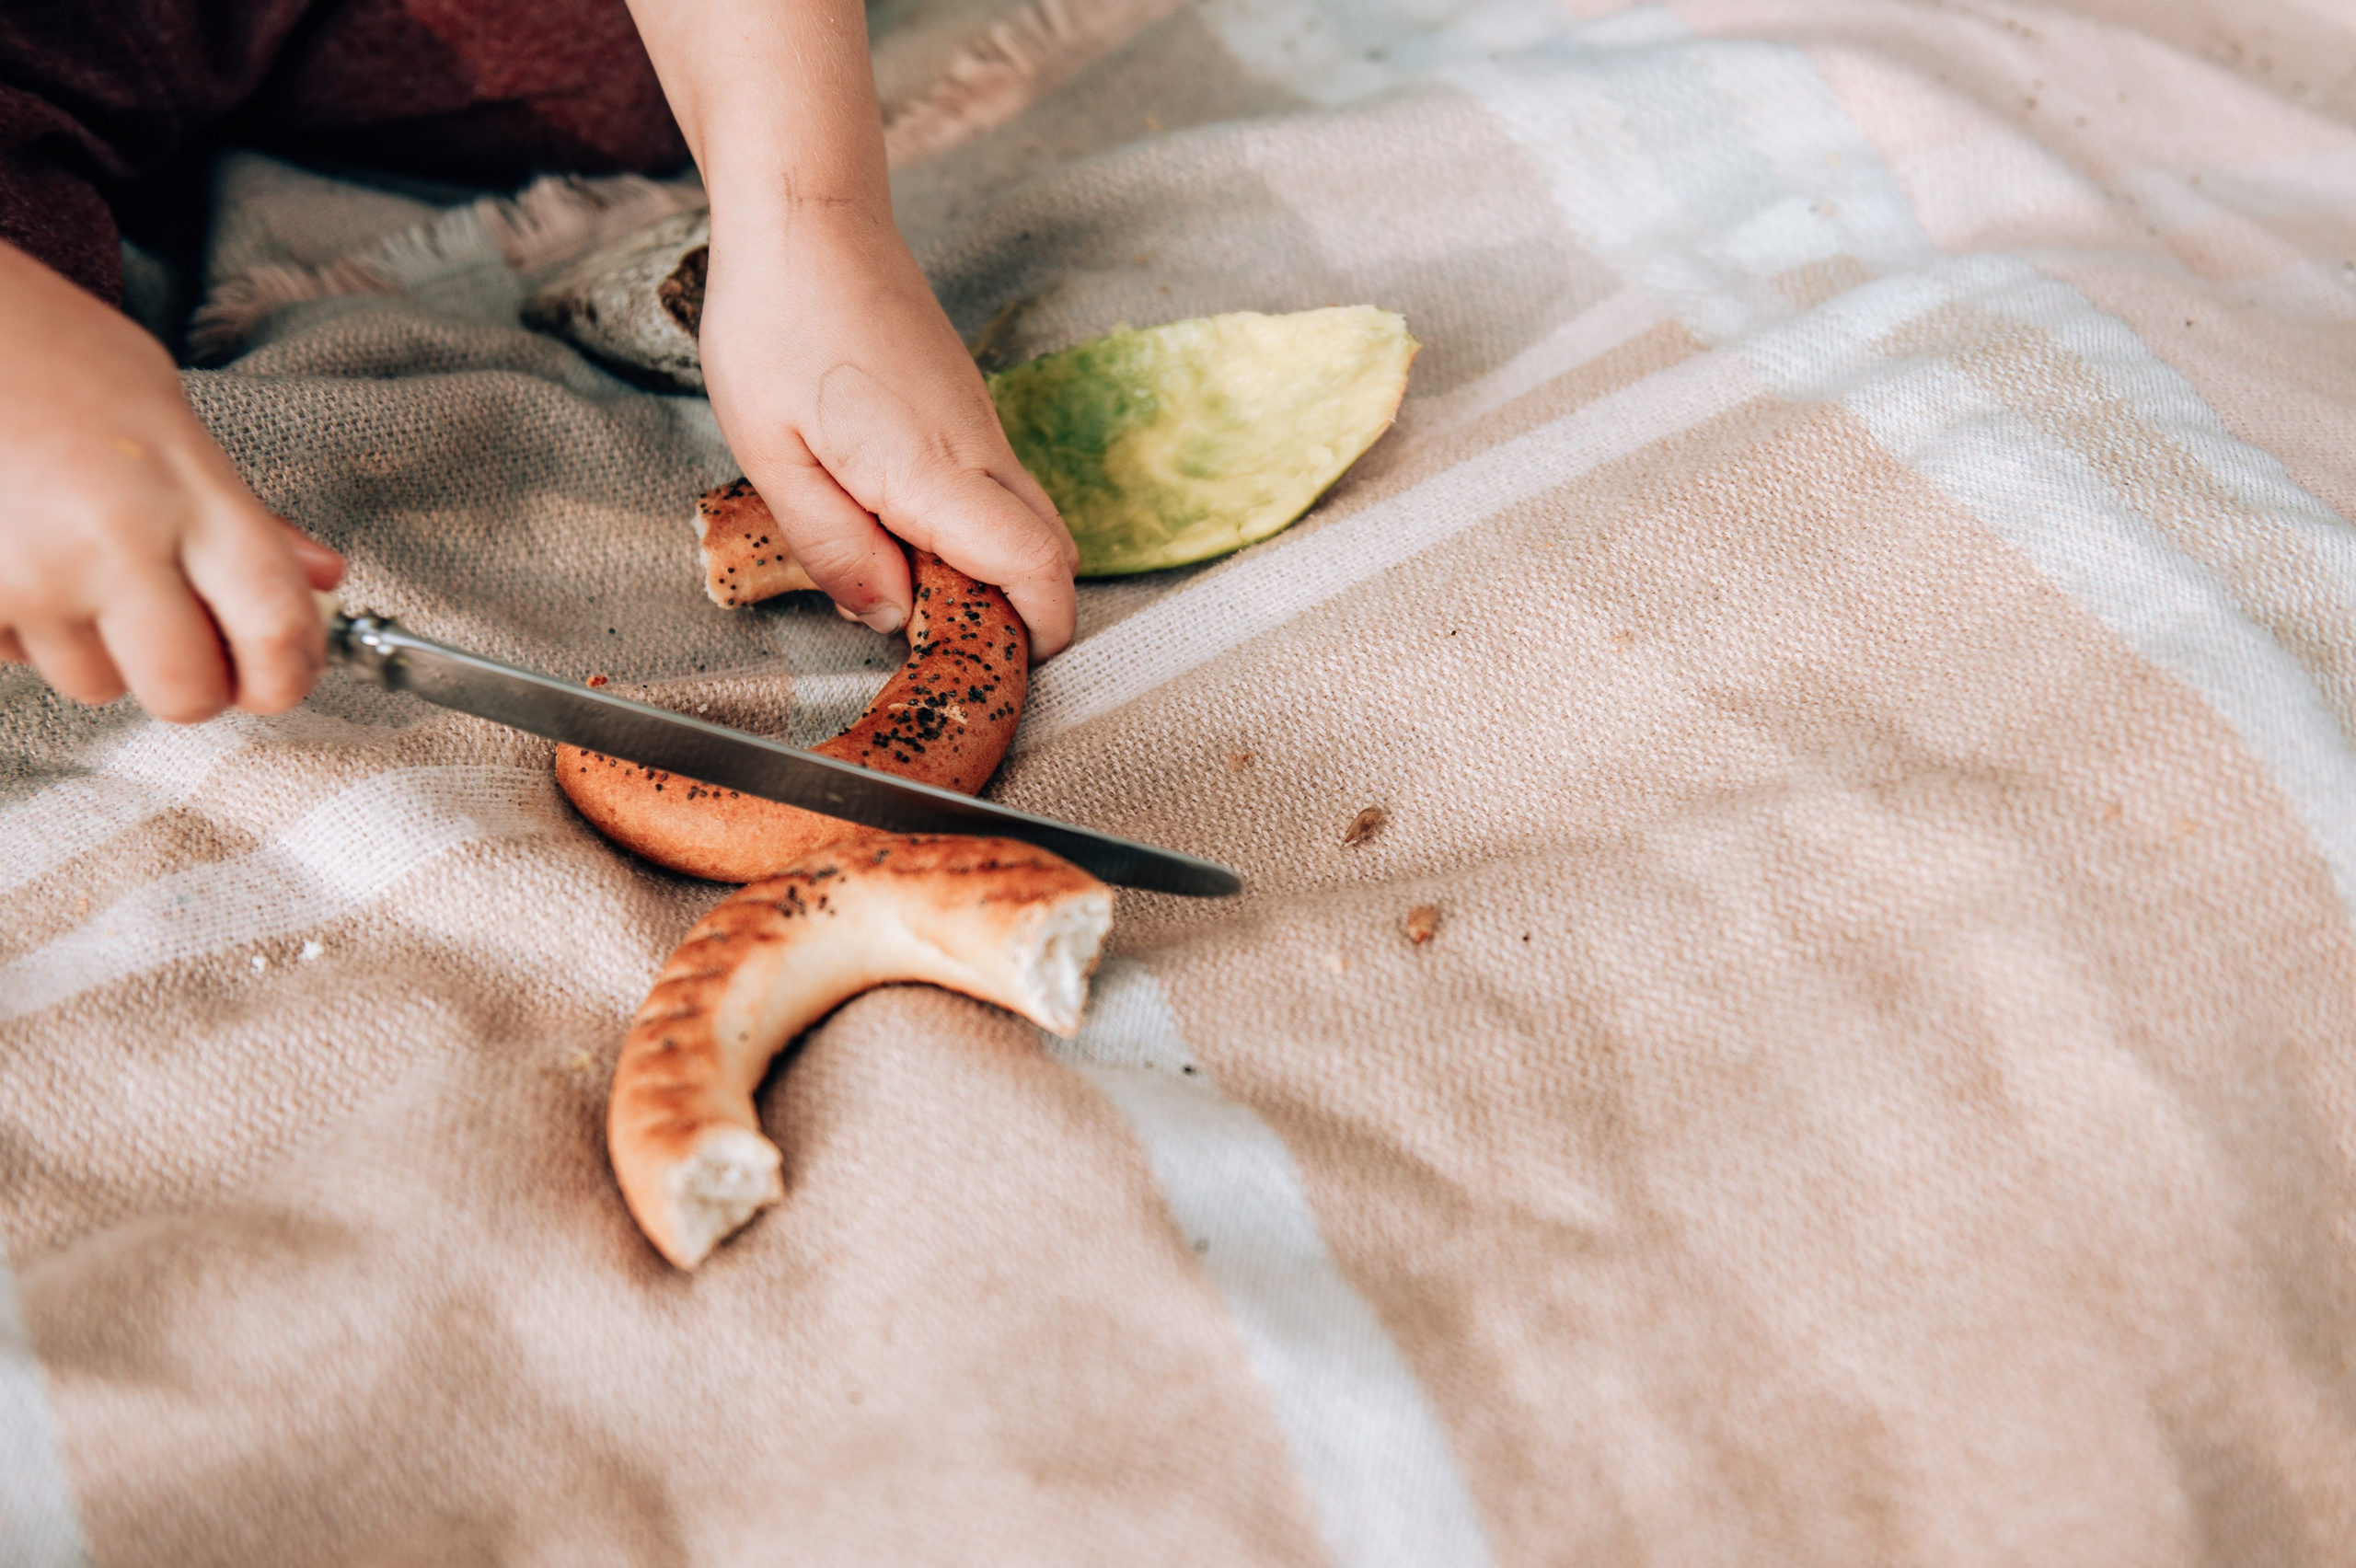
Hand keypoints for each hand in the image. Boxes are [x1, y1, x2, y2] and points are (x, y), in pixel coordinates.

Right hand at [0, 241, 344, 721]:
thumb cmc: (54, 357)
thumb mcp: (169, 417)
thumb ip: (242, 510)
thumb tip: (323, 574)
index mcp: (188, 490)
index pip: (275, 622)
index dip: (288, 672)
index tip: (281, 675)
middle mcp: (114, 543)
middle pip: (187, 692)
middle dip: (194, 683)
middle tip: (183, 640)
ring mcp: (32, 577)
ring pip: (98, 684)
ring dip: (102, 652)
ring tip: (80, 564)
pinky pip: (19, 658)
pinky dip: (29, 629)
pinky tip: (22, 559)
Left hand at [621, 0, 1076, 658]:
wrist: (808, 217)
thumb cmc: (777, 321)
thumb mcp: (772, 452)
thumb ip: (833, 546)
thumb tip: (889, 618)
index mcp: (932, 468)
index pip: (1035, 569)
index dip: (1034, 632)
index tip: (987, 667)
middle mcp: (977, 450)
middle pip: (1051, 555)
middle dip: (1018, 617)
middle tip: (940, 644)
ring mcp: (980, 428)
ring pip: (1028, 523)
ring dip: (990, 574)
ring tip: (907, 589)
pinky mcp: (966, 413)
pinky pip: (998, 492)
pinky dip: (974, 534)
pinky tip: (899, 531)